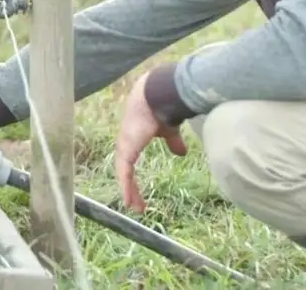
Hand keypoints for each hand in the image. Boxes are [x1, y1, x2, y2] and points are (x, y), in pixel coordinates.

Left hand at [114, 70, 187, 213]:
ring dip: (129, 191)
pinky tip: (128, 200)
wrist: (156, 98)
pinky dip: (126, 187)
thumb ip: (172, 142)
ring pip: (123, 174)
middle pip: (125, 171)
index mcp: (133, 140)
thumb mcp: (168, 131)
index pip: (130, 164)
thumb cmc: (161, 110)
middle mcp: (125, 144)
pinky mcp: (126, 149)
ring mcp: (124, 147)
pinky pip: (124, 173)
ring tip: (134, 207)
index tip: (139, 193)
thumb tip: (182, 153)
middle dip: (131, 189)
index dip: (133, 179)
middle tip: (137, 206)